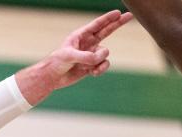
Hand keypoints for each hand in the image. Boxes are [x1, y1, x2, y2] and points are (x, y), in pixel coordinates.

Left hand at [18, 10, 132, 103]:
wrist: (52, 78)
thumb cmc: (56, 63)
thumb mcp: (69, 56)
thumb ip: (86, 56)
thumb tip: (102, 57)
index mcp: (80, 36)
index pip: (97, 25)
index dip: (108, 18)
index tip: (118, 12)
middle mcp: (87, 43)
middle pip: (107, 31)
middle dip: (117, 24)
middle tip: (129, 16)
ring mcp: (90, 54)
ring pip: (105, 54)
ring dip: (100, 60)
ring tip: (89, 66)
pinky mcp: (92, 66)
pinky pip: (104, 65)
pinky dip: (100, 69)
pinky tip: (91, 73)